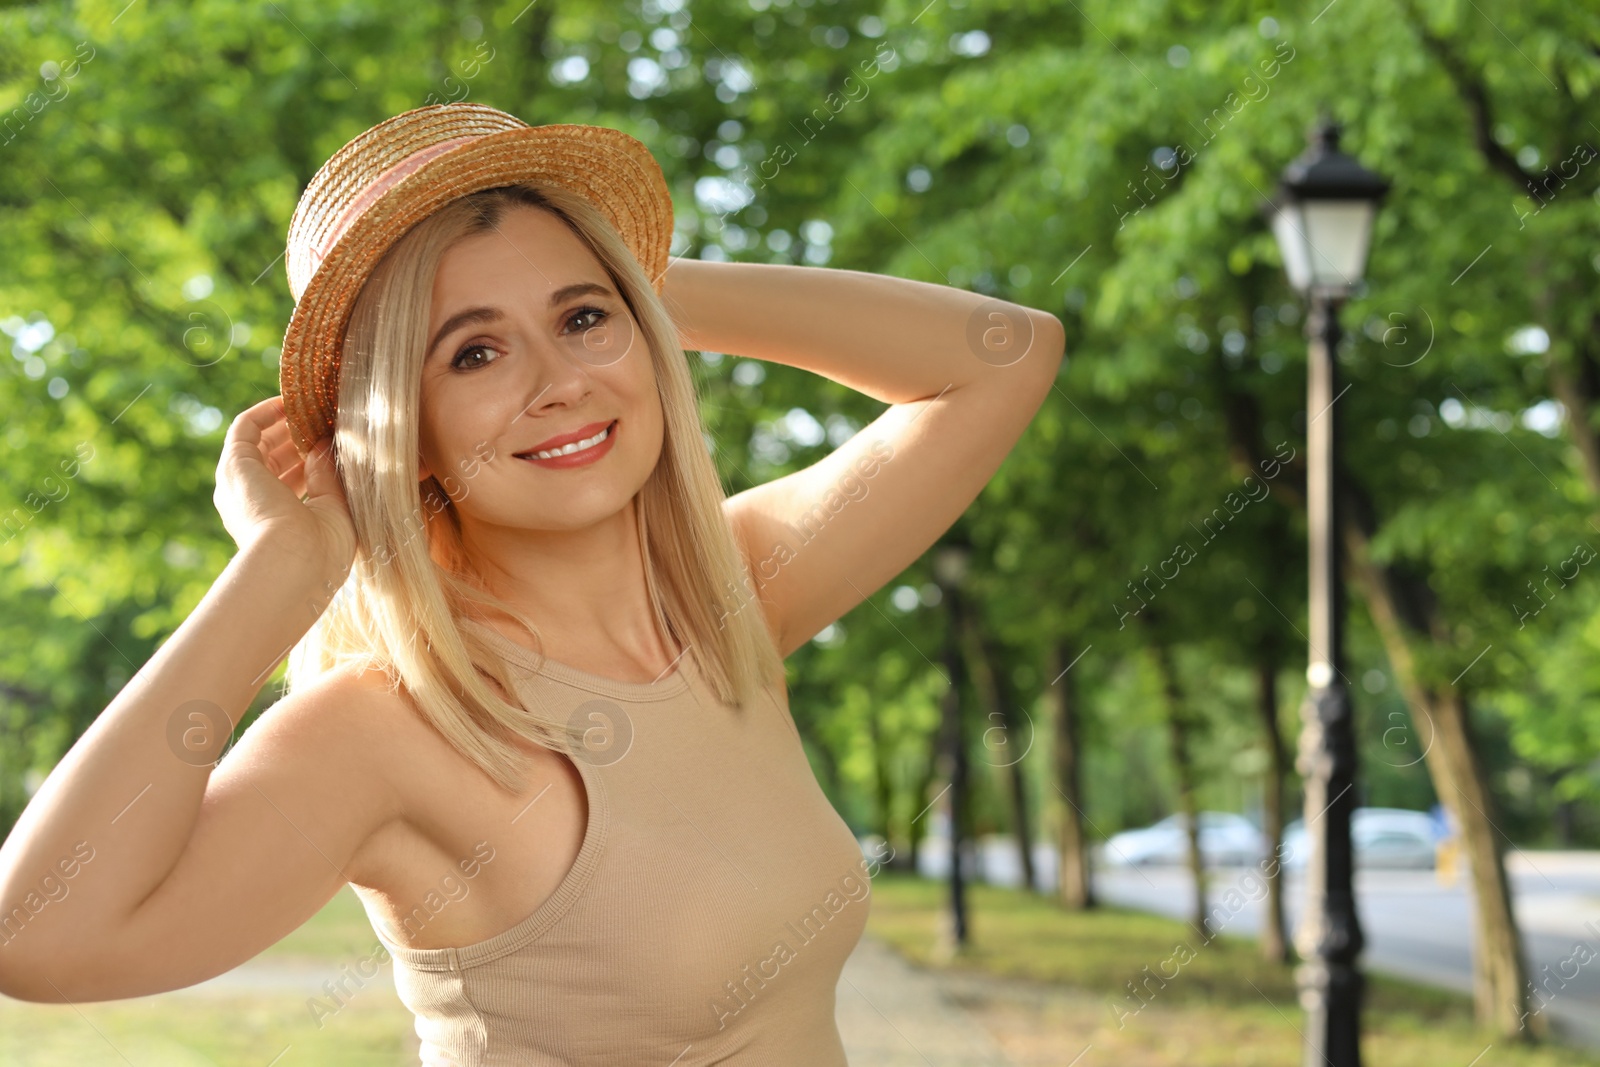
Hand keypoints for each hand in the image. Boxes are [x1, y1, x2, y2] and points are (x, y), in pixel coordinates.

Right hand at [213, 396, 354, 578]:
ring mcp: (239, 484)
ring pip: (257, 443)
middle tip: (324, 420)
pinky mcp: (235, 466)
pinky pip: (244, 427)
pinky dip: (266, 412)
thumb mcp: (333, 509)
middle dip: (297, 439)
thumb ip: (327, 476)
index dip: (308, 458)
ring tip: (312, 406)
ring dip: (282, 423)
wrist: (297, 562)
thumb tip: (324, 445)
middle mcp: (250, 504)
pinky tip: (289, 402)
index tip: (330, 441)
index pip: (288, 481)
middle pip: (271, 461)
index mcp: (274, 521)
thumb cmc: (322, 549)